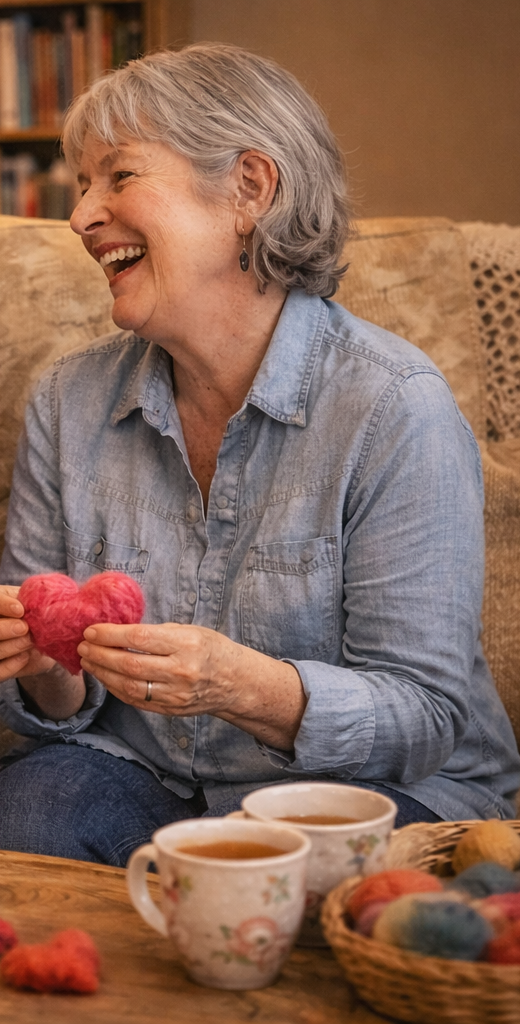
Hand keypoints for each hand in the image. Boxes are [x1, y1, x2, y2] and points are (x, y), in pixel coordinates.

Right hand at [0, 585, 55, 683]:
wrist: (41, 646)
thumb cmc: (39, 620)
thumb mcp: (35, 606)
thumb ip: (34, 601)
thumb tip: (45, 594)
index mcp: (0, 606)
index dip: (3, 605)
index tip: (20, 609)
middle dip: (5, 628)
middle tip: (25, 629)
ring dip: (12, 646)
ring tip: (30, 642)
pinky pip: (0, 671)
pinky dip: (11, 666)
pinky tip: (24, 658)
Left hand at [78, 621, 305, 748]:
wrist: (235, 682)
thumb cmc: (211, 649)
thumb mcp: (191, 630)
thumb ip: (158, 632)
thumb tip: (119, 629)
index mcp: (187, 644)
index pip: (141, 639)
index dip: (111, 635)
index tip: (91, 630)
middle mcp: (182, 671)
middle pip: (131, 664)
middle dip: (101, 655)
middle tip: (83, 646)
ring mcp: (176, 694)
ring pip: (129, 686)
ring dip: (103, 674)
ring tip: (89, 661)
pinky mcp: (171, 710)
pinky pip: (136, 700)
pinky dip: (116, 689)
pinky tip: (105, 677)